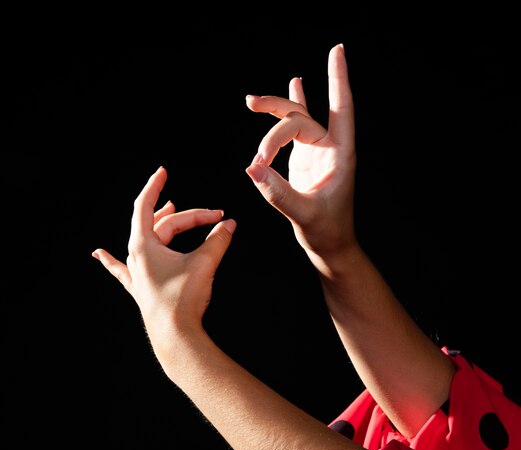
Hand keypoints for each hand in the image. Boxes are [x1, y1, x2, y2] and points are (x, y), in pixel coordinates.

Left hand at [92, 166, 235, 338]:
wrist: (175, 335)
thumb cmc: (184, 299)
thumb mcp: (204, 263)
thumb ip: (217, 240)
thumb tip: (229, 225)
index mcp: (144, 245)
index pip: (146, 205)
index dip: (156, 186)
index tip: (163, 171)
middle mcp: (136, 256)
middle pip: (162, 224)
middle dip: (188, 216)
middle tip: (214, 216)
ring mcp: (136, 273)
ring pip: (148, 239)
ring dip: (161, 223)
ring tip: (170, 207)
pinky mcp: (140, 288)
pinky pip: (122, 269)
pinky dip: (111, 260)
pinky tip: (98, 254)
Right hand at [245, 43, 356, 273]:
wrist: (329, 245)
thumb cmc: (326, 232)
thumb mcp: (303, 214)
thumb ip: (278, 192)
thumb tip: (252, 169)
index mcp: (340, 155)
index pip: (341, 110)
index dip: (338, 80)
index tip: (337, 51)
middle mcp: (330, 148)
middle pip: (301, 117)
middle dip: (276, 120)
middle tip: (255, 133)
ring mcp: (316, 151)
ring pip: (294, 120)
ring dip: (274, 110)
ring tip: (251, 101)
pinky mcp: (304, 158)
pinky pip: (294, 128)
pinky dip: (291, 108)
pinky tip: (295, 84)